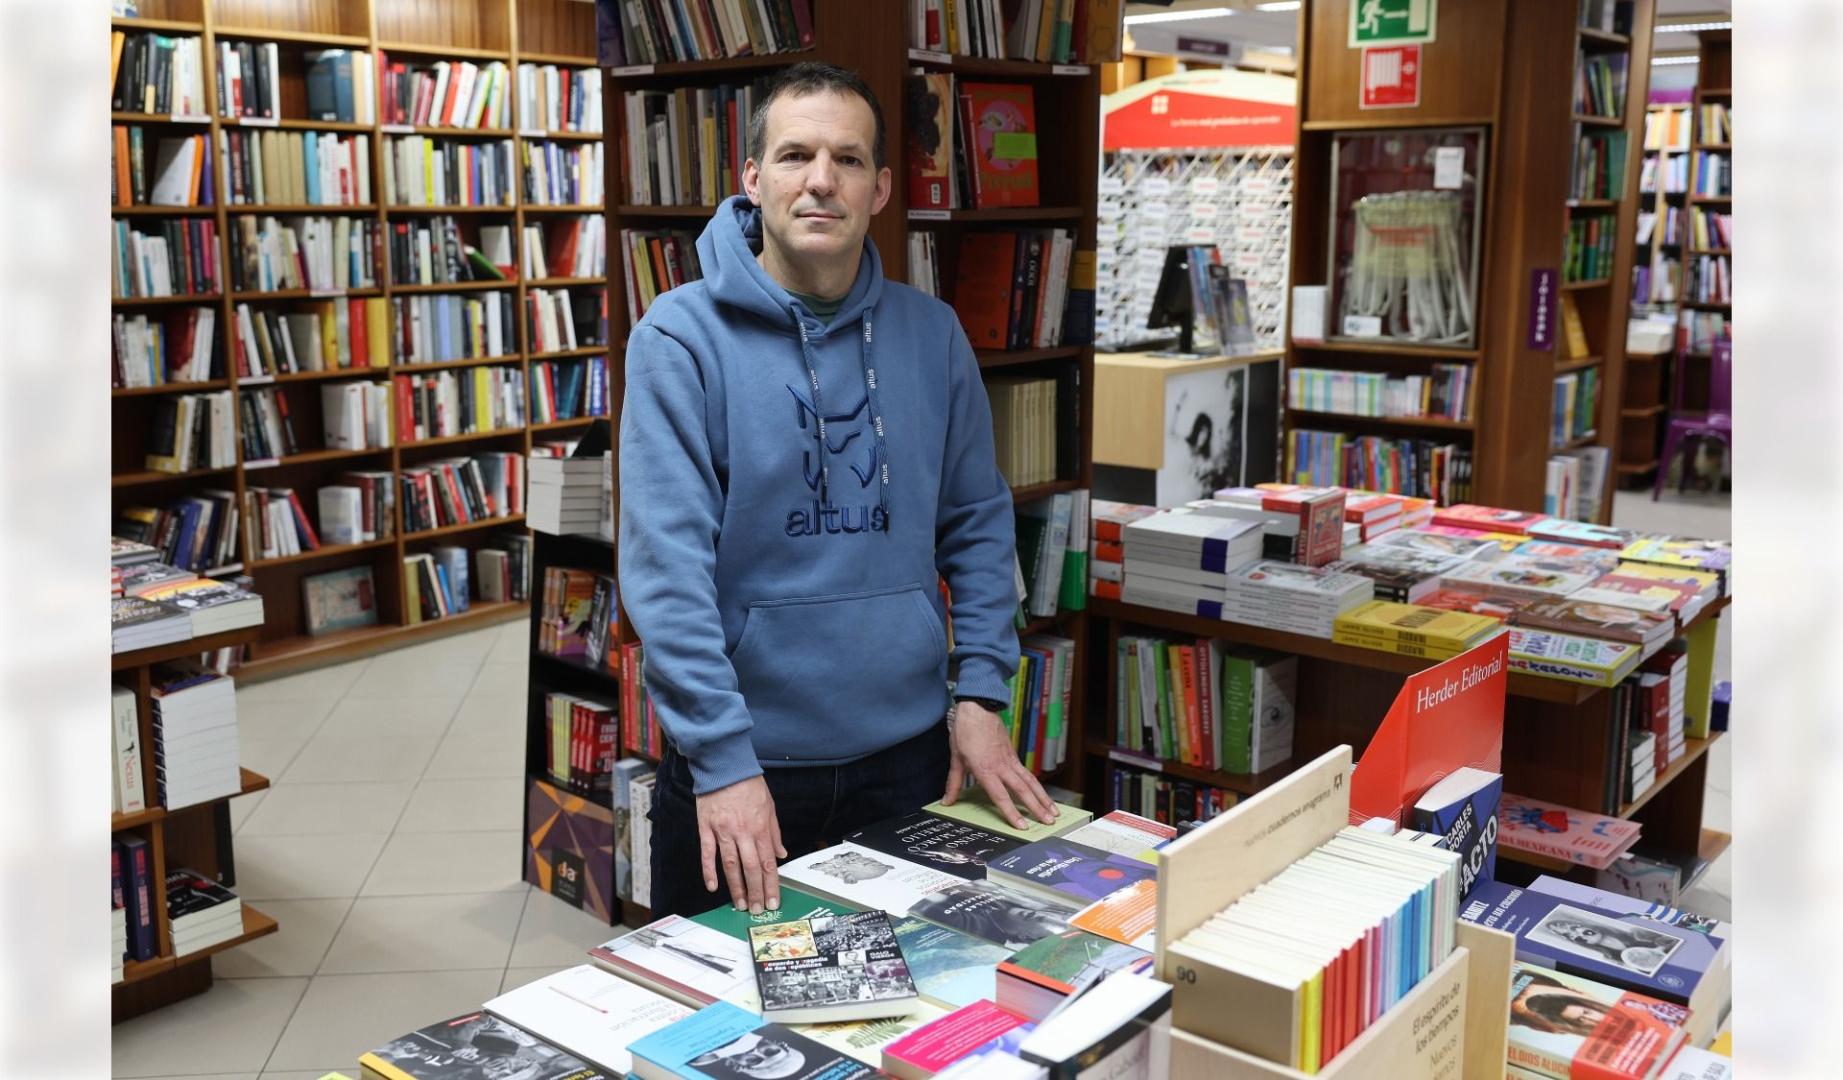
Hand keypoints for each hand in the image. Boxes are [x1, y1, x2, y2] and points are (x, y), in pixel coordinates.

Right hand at [696, 775, 786, 913]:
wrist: (725, 766)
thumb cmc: (748, 784)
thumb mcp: (769, 806)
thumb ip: (774, 832)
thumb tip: (781, 853)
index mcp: (760, 828)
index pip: (768, 863)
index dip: (771, 885)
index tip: (773, 901)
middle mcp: (743, 832)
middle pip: (751, 868)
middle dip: (755, 892)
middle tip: (757, 910)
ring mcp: (723, 831)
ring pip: (730, 865)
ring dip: (736, 887)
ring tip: (740, 904)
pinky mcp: (706, 828)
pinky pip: (707, 854)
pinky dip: (709, 871)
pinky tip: (712, 886)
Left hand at [942, 701, 1058, 829]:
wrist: (978, 708)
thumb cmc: (965, 732)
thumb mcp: (956, 759)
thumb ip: (954, 783)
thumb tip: (947, 801)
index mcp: (986, 770)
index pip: (1001, 796)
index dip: (1011, 813)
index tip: (1022, 826)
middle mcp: (1002, 767)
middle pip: (1023, 791)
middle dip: (1036, 808)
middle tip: (1049, 822)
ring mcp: (1010, 760)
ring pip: (1030, 782)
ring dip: (1043, 798)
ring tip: (1054, 812)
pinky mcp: (1013, 755)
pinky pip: (1027, 773)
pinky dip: (1036, 786)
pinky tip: (1042, 794)